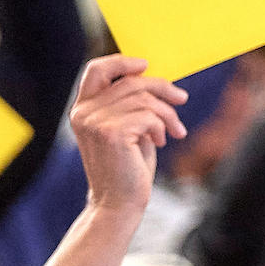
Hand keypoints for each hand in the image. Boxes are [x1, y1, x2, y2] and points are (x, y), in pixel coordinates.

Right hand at [72, 56, 186, 216]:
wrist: (119, 203)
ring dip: (166, 113)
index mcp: (82, 110)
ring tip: (173, 130)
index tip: (146, 66)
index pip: (96, 70)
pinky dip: (162, 126)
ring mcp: (94, 122)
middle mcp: (83, 113)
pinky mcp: (111, 133)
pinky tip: (162, 141)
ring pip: (143, 98)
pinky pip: (148, 115)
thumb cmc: (126, 167)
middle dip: (162, 87)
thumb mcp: (127, 127)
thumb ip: (129, 102)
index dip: (122, 62)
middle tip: (181, 99)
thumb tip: (151, 75)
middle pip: (130, 81)